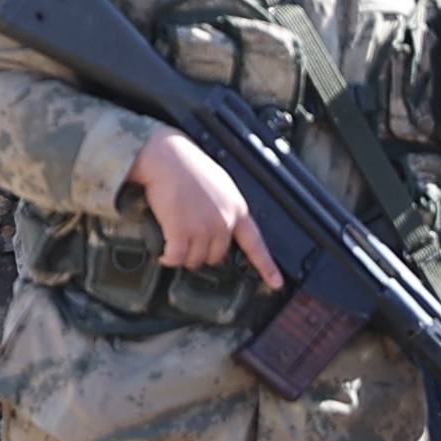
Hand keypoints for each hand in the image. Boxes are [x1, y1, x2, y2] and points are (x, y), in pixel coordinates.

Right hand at [131, 132, 283, 287]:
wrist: (167, 157)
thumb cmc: (189, 167)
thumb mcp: (221, 186)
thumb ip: (226, 208)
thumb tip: (222, 228)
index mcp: (237, 209)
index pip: (256, 244)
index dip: (267, 267)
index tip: (276, 283)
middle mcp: (224, 221)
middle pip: (217, 256)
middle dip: (201, 253)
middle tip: (188, 241)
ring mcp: (203, 228)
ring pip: (195, 260)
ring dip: (183, 256)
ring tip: (173, 242)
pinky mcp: (181, 231)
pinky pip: (176, 257)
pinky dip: (168, 258)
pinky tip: (164, 254)